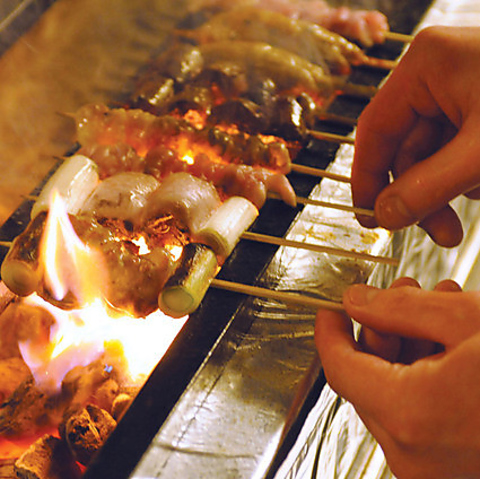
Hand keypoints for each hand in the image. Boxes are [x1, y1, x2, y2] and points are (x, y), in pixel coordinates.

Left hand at [315, 278, 479, 478]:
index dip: (329, 334)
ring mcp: (435, 473)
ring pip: (395, 396)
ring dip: (408, 348)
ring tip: (439, 308)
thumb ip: (398, 308)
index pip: (339, 368)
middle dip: (382, 329)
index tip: (328, 312)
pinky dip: (425, 378)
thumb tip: (356, 301)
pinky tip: (453, 344)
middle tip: (403, 293)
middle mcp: (415, 457)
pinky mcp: (454, 474)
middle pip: (368, 379)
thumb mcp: (469, 321)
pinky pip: (420, 418)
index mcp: (411, 415)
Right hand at [352, 26, 479, 246]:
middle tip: (440, 235)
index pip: (374, 130)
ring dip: (444, 194)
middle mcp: (437, 73)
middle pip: (405, 148)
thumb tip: (384, 216)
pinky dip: (463, 177)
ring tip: (465, 222)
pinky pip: (455, 149)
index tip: (369, 218)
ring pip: (431, 155)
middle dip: (420, 196)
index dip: (367, 179)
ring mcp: (460, 88)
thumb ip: (428, 188)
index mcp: (426, 66)